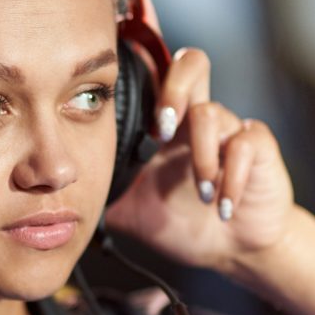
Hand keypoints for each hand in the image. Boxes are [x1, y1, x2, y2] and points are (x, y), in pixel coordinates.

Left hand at [104, 46, 295, 271]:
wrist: (230, 250)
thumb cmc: (180, 223)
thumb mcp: (127, 210)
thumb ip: (98, 192)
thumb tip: (55, 191)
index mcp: (162, 127)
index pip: (152, 78)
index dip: (137, 80)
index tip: (120, 109)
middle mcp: (195, 119)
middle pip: (192, 63)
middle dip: (174, 90)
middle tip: (162, 131)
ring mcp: (228, 131)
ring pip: (213, 112)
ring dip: (201, 157)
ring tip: (199, 193)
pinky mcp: (258, 149)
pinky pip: (247, 144)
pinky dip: (232, 179)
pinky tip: (223, 207)